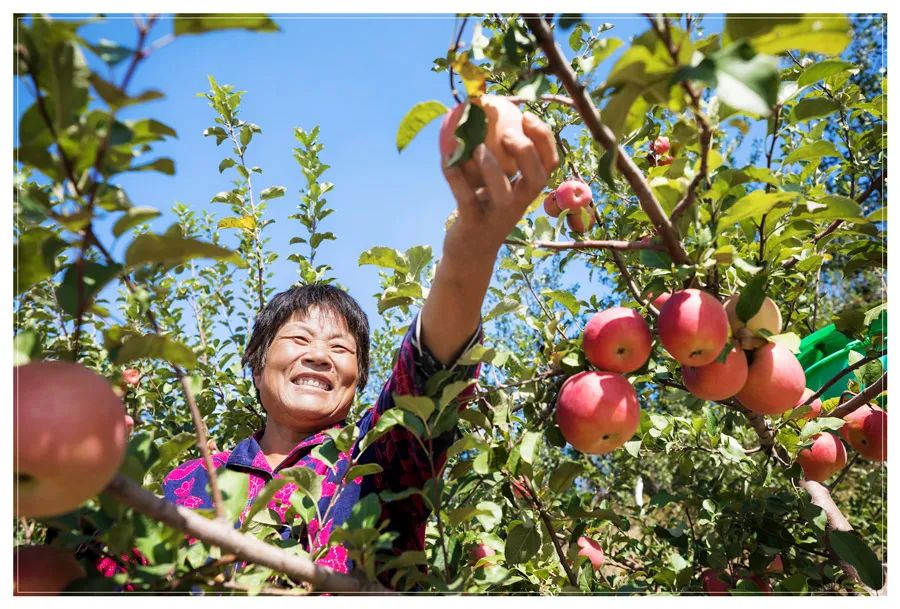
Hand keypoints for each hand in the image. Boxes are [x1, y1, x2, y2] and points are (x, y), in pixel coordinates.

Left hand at [441, 111, 558, 257]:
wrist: (470, 252)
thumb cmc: (484, 209)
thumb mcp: (495, 184)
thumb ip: (498, 157)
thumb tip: (487, 114)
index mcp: (528, 191)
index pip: (550, 164)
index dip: (544, 139)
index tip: (526, 115)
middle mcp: (519, 204)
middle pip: (536, 178)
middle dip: (526, 152)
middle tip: (508, 132)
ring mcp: (497, 217)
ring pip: (504, 193)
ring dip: (492, 169)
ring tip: (479, 147)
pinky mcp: (474, 225)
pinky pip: (465, 199)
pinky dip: (455, 178)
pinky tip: (445, 159)